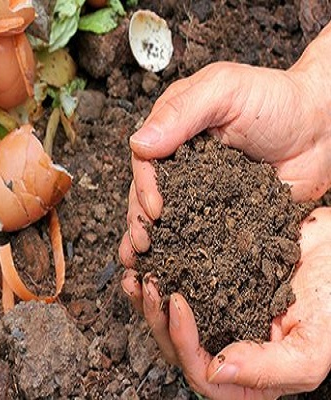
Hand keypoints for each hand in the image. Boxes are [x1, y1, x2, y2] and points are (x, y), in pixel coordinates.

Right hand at [118, 60, 330, 265]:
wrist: (325, 128)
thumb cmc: (278, 98)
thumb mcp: (224, 89)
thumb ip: (181, 112)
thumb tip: (139, 144)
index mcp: (173, 131)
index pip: (145, 163)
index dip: (144, 188)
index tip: (153, 210)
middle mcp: (181, 164)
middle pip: (149, 195)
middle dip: (140, 222)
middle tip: (142, 247)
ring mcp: (201, 191)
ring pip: (169, 219)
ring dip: (154, 243)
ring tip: (146, 266)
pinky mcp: (221, 213)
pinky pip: (199, 234)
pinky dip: (184, 253)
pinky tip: (173, 269)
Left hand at [122, 207, 330, 398]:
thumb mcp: (312, 346)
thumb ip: (270, 368)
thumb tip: (216, 371)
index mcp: (249, 373)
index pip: (202, 373)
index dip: (182, 342)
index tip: (178, 304)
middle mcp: (227, 346)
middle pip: (176, 346)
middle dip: (156, 317)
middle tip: (151, 283)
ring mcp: (216, 316)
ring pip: (168, 319)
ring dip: (148, 299)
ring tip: (139, 274)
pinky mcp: (208, 287)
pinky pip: (175, 286)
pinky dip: (158, 274)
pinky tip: (145, 260)